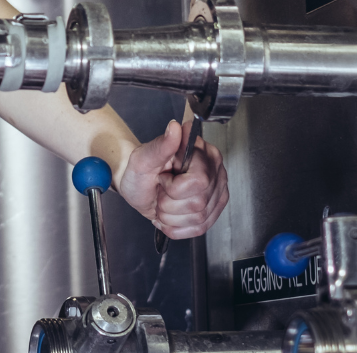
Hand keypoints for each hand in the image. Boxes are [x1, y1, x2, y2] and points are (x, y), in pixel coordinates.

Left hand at [118, 120, 227, 238]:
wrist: (139, 187)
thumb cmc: (141, 171)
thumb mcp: (143, 158)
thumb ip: (160, 145)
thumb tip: (175, 128)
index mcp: (203, 153)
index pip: (199, 181)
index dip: (174, 187)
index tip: (163, 178)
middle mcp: (215, 171)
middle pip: (198, 203)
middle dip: (170, 203)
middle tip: (161, 191)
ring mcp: (217, 192)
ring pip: (199, 218)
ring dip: (172, 216)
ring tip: (164, 202)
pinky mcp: (214, 211)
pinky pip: (199, 229)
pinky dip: (178, 227)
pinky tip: (170, 215)